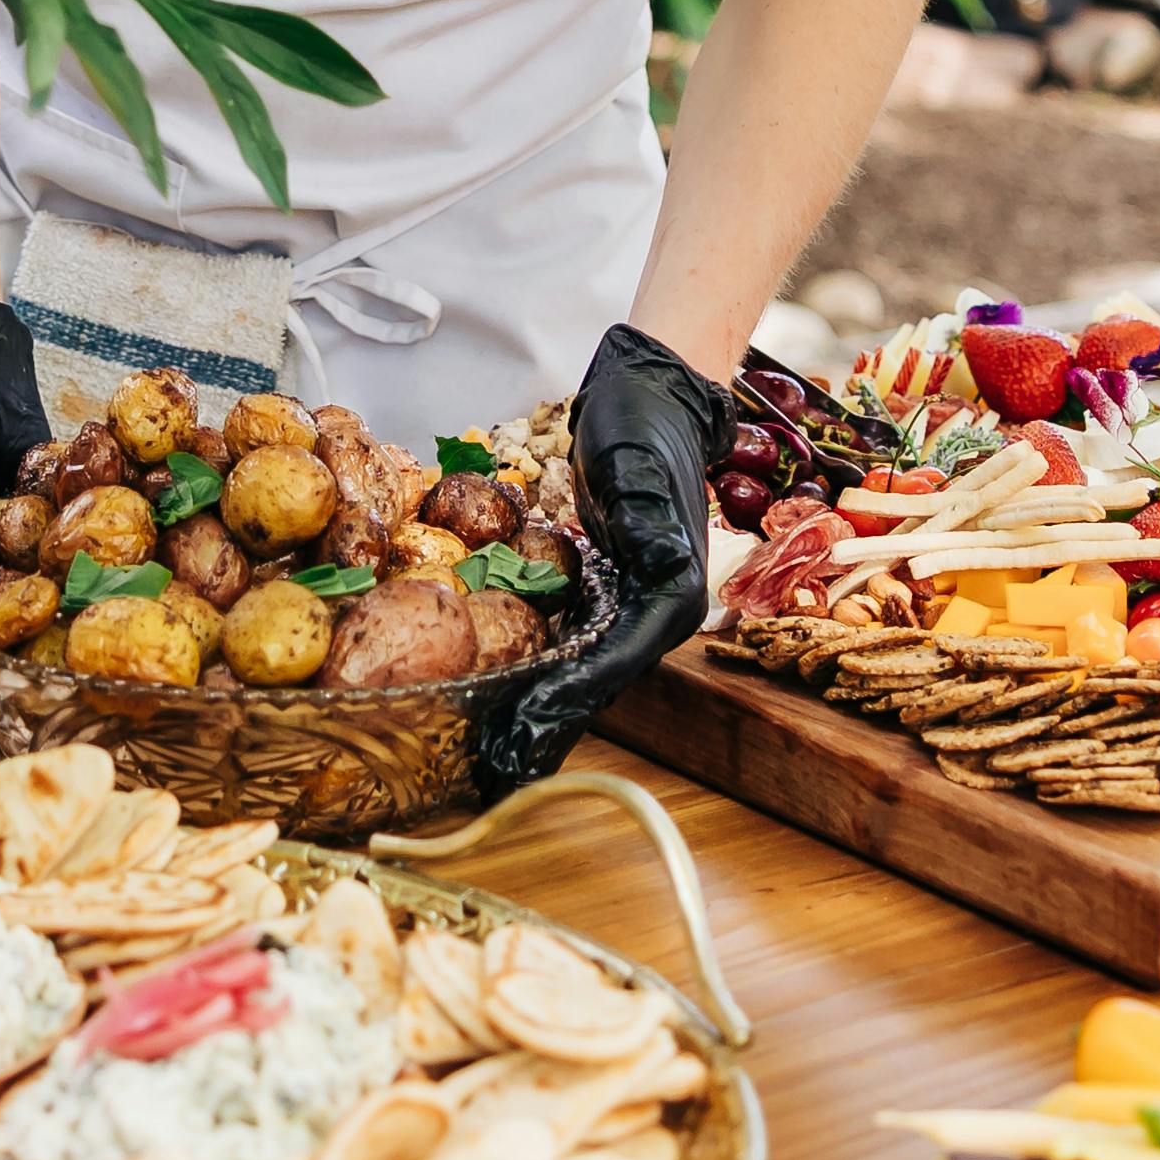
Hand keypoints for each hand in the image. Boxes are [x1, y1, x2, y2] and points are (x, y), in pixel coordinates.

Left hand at [469, 325, 733, 801]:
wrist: (647, 394)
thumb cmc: (644, 426)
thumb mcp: (642, 468)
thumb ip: (650, 523)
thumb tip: (664, 566)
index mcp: (671, 593)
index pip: (615, 662)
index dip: (569, 699)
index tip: (522, 728)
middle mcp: (651, 609)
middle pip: (596, 681)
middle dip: (546, 723)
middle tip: (493, 766)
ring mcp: (624, 603)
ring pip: (577, 670)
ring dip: (535, 708)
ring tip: (487, 751)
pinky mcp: (597, 588)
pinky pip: (562, 642)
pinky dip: (531, 672)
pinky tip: (495, 694)